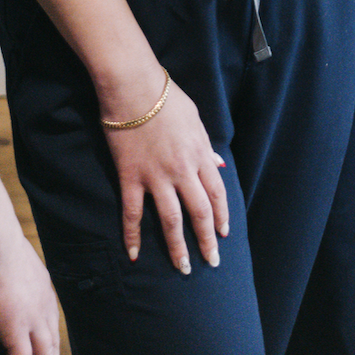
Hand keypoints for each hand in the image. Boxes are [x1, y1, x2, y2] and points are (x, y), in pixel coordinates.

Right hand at [102, 77, 228, 272]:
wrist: (134, 87)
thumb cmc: (166, 96)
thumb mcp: (195, 118)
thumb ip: (206, 145)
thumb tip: (217, 165)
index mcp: (199, 154)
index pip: (216, 193)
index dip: (222, 216)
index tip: (223, 235)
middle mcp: (182, 170)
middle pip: (199, 212)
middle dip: (207, 240)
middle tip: (211, 262)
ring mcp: (156, 176)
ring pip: (171, 219)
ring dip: (177, 247)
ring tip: (182, 268)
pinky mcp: (131, 177)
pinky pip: (132, 212)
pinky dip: (132, 235)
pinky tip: (133, 254)